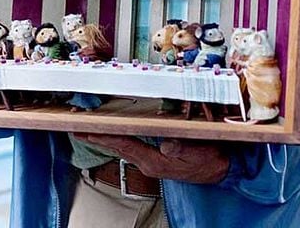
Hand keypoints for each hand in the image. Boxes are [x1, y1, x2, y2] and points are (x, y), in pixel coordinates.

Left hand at [75, 133, 229, 183]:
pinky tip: (114, 135)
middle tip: (78, 129)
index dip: (104, 137)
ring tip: (90, 130)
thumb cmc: (209, 158)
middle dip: (98, 137)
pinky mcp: (156, 160)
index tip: (86, 131)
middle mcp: (148, 163)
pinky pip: (132, 148)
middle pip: (118, 147)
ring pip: (123, 147)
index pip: (123, 145)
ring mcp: (151, 162)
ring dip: (107, 138)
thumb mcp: (197, 151)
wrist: (220, 169)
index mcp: (154, 161)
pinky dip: (120, 140)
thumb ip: (180, 146)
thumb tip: (165, 143)